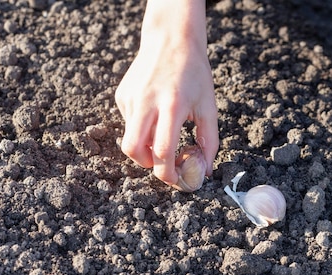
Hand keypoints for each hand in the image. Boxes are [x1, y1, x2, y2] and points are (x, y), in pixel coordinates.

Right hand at [115, 0, 218, 186]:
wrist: (171, 39)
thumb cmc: (195, 74)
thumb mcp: (209, 106)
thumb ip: (209, 140)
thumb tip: (205, 171)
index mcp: (172, 106)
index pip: (162, 150)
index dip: (168, 172)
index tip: (177, 178)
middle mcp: (146, 102)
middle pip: (133, 150)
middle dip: (148, 166)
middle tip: (164, 165)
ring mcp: (130, 99)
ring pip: (129, 139)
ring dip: (145, 148)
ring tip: (163, 137)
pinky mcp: (122, 96)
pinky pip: (129, 124)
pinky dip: (142, 129)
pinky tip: (155, 113)